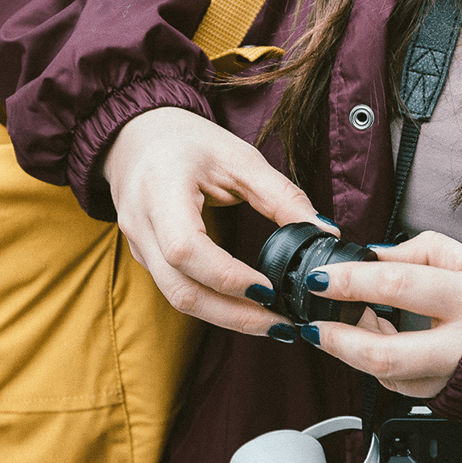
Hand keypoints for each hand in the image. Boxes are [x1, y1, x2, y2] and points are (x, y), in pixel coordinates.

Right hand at [103, 107, 337, 335]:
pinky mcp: (145, 259)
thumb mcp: (238, 157)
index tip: (270, 291)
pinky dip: (215, 306)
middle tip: (283, 326)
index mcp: (160, 191)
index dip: (228, 277)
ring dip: (228, 318)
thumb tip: (324, 230)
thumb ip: (281, 195)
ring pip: (179, 299)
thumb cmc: (187, 141)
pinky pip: (179, 291)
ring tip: (274, 325)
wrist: (137, 135)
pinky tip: (248, 309)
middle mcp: (141, 226)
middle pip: (182, 290)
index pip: (186, 249)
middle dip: (235, 316)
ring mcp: (138, 247)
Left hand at [298, 231, 461, 396]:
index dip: (352, 282)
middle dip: (339, 340)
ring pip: (385, 374)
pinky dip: (373, 362)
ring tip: (334, 329)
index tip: (320, 278)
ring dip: (351, 352)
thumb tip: (373, 254)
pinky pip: (396, 382)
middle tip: (313, 325)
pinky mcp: (440, 393)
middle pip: (385, 352)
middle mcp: (458, 343)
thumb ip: (416, 250)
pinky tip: (364, 342)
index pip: (397, 286)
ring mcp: (448, 375)